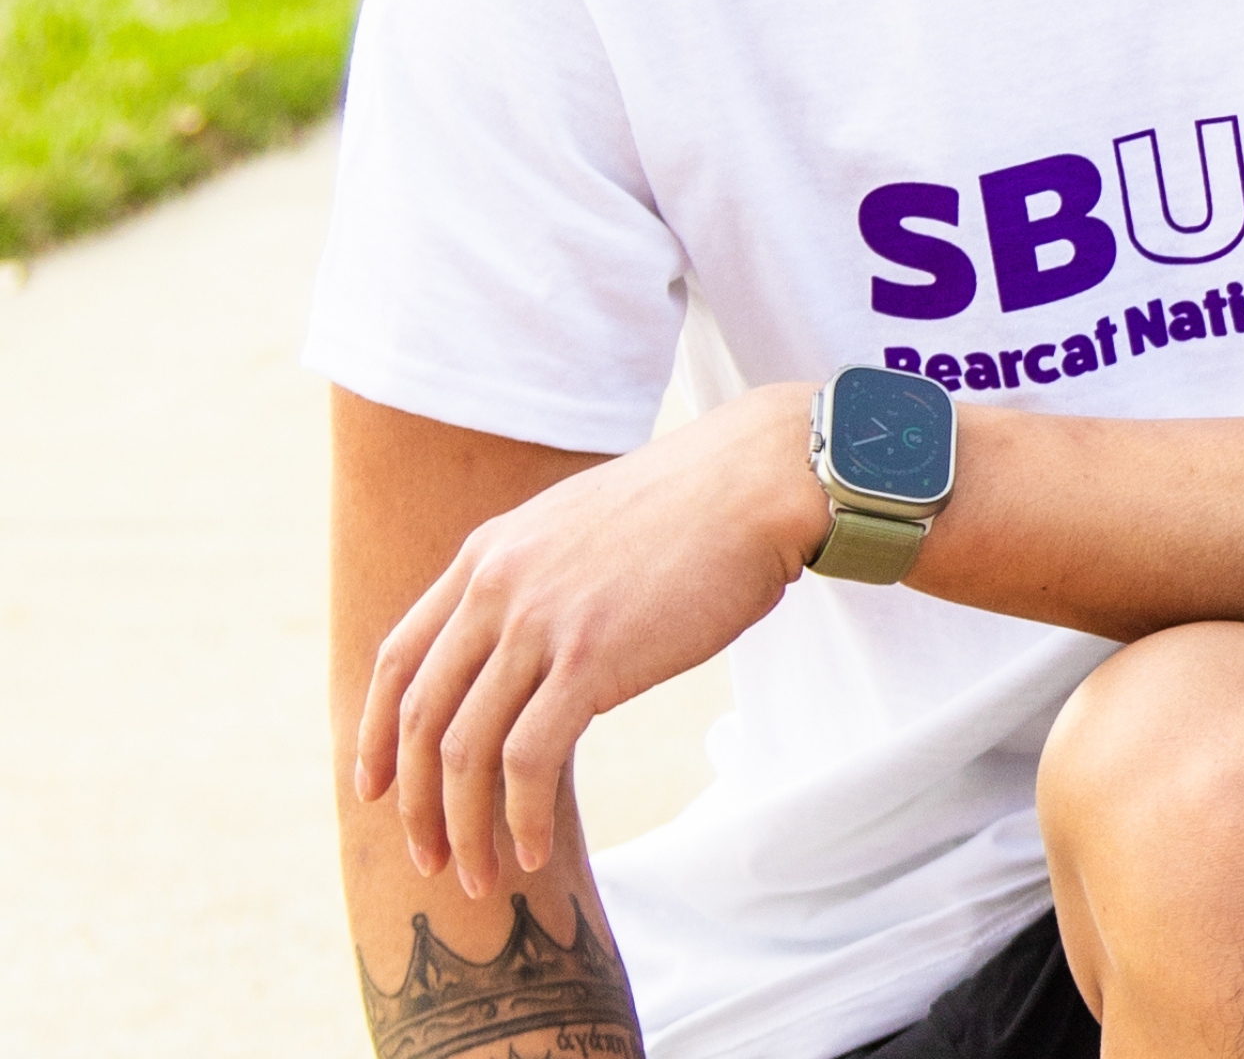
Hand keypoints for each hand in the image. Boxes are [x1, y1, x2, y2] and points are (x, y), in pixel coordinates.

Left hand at [353, 380, 829, 889]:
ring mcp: (538, 623)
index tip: (374, 788)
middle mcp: (495, 588)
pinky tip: (533, 849)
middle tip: (427, 858)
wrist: (755, 482)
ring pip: (464, 750)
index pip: (397, 659)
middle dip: (413, 802)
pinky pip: (529, 758)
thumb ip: (537, 577)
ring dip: (464, 827)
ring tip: (480, 876)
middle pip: (419, 716)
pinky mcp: (592, 658)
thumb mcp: (580, 529)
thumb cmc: (692, 509)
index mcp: (486, 555)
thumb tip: (530, 638)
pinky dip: (521, 816)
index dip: (373, 733)